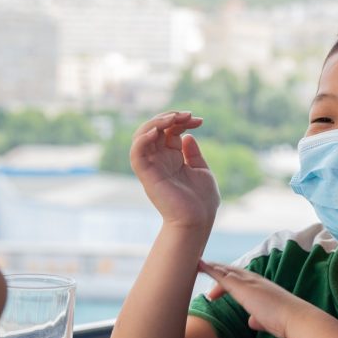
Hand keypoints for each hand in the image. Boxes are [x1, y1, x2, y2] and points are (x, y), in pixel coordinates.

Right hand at [130, 111, 219, 227]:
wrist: (197, 221)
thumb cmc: (201, 201)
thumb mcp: (201, 170)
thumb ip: (193, 153)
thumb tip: (187, 135)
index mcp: (172, 158)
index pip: (170, 130)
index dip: (182, 120)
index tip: (199, 120)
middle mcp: (160, 159)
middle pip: (155, 128)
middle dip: (170, 117)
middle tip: (188, 115)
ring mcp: (152, 166)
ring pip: (142, 135)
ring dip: (156, 122)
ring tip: (174, 118)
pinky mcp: (146, 174)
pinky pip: (136, 152)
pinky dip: (143, 139)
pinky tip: (158, 132)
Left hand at [198, 260, 315, 337]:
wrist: (295, 319)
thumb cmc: (286, 322)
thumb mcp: (269, 320)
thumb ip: (259, 319)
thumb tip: (251, 322)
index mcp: (262, 287)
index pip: (242, 279)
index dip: (229, 279)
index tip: (218, 284)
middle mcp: (256, 280)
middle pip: (233, 271)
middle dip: (219, 270)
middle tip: (204, 268)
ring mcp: (249, 282)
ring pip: (226, 271)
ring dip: (212, 267)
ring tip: (197, 264)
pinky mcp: (242, 287)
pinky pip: (222, 276)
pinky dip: (210, 270)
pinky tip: (200, 266)